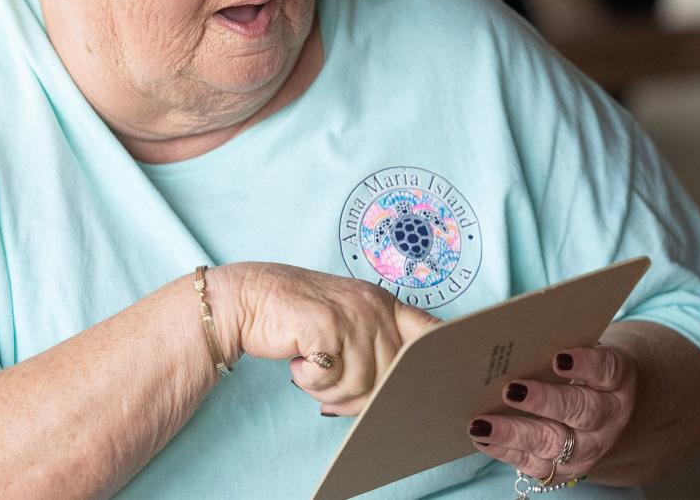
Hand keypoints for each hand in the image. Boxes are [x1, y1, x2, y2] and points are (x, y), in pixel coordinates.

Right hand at [216, 263, 436, 415]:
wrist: (247, 298)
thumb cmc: (295, 319)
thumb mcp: (342, 324)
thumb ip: (371, 351)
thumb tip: (394, 401)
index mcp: (382, 304)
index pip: (428, 330)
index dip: (443, 355)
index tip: (452, 374)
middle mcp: (373, 306)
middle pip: (390, 378)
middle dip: (358, 394)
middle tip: (328, 382)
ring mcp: (350, 314)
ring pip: (360, 385)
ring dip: (329, 388)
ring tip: (310, 364)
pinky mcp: (324, 325)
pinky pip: (329, 380)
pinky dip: (309, 380)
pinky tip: (298, 358)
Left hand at [467, 345, 637, 483]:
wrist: (597, 403)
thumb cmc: (572, 364)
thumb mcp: (573, 345)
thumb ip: (542, 333)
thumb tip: (465, 319)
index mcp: (615, 378)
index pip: (606, 369)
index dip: (585, 364)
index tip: (559, 357)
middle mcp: (608, 415)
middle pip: (582, 411)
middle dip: (545, 401)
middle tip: (511, 389)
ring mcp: (588, 447)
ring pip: (555, 444)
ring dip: (516, 433)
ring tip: (483, 422)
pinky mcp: (564, 468)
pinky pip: (535, 464)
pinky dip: (505, 451)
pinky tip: (481, 437)